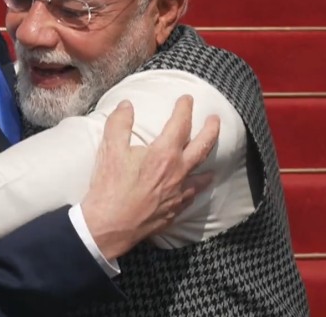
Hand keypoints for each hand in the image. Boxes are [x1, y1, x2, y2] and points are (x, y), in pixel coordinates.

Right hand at [81, 95, 218, 259]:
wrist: (109, 226)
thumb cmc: (109, 187)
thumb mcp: (110, 149)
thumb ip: (119, 123)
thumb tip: (126, 105)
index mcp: (163, 154)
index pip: (180, 125)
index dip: (184, 109)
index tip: (187, 99)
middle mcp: (177, 172)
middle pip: (202, 147)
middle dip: (210, 130)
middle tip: (215, 119)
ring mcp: (178, 193)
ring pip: (201, 173)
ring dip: (208, 160)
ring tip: (211, 154)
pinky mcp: (174, 210)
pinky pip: (191, 195)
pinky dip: (196, 187)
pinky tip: (196, 186)